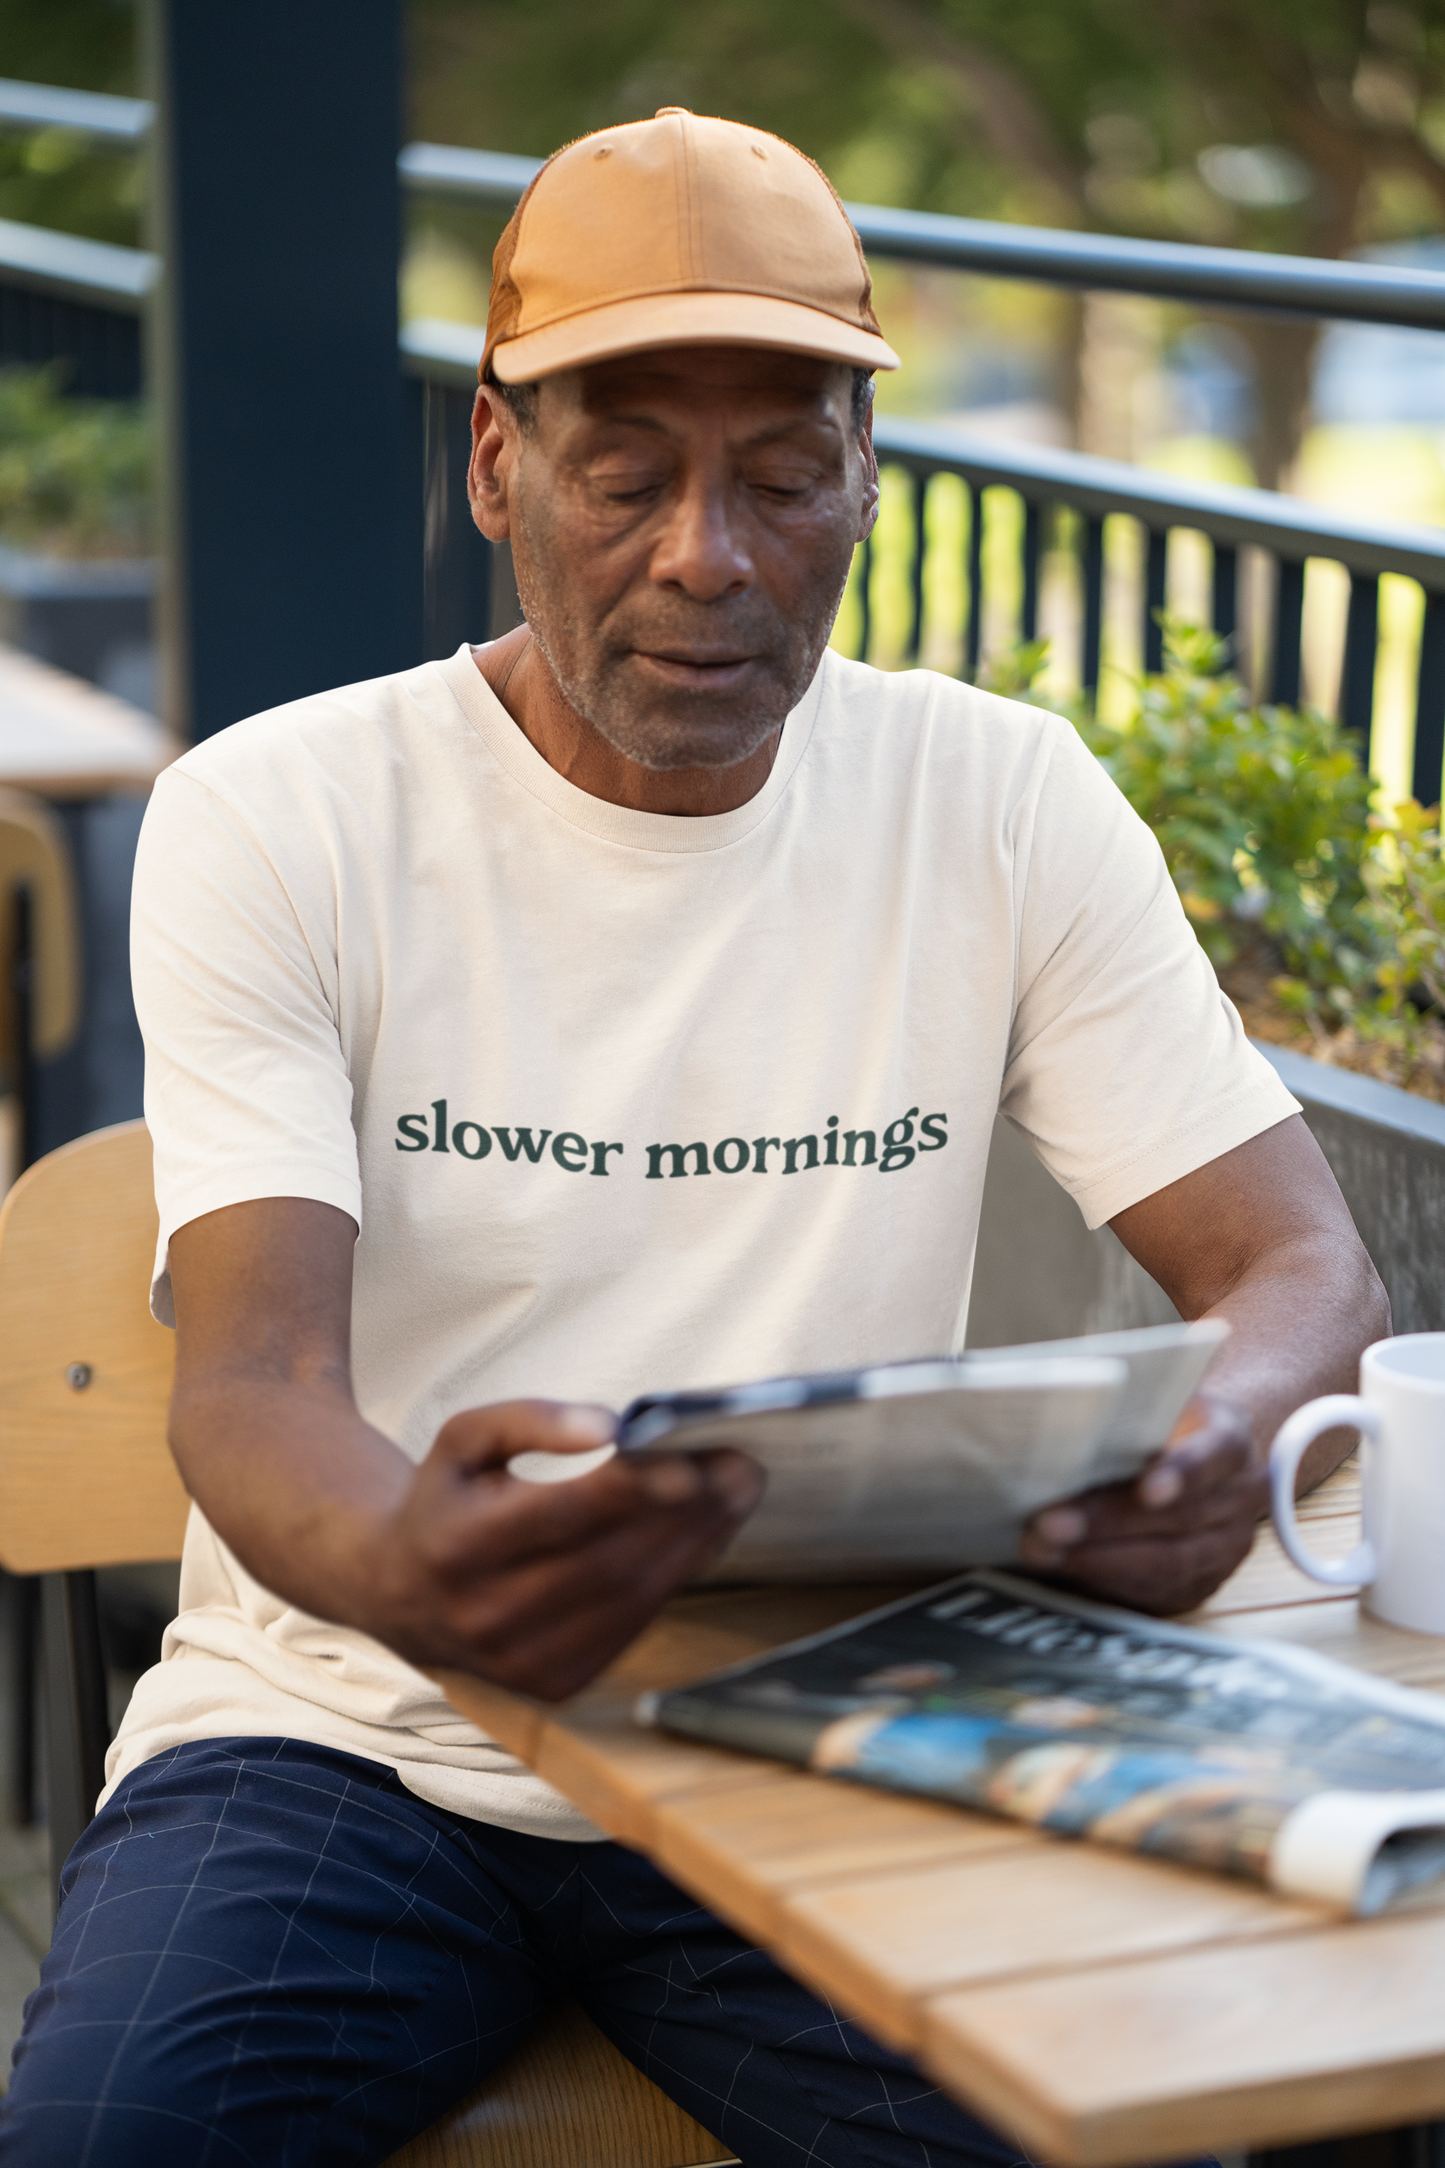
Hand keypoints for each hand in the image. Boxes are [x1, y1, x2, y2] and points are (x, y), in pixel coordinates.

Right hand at [364, 1399, 763, 1699]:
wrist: (400, 1593)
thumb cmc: (446, 1501)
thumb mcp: (462, 1440)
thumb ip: (529, 1419)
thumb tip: (608, 1423)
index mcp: (458, 1547)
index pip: (560, 1516)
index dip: (631, 1491)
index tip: (692, 1462)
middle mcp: (487, 1614)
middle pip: (609, 1560)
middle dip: (685, 1513)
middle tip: (741, 1468)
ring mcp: (522, 1661)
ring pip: (630, 1599)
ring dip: (694, 1545)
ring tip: (735, 1495)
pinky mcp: (553, 1684)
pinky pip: (631, 1628)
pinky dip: (673, 1580)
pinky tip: (701, 1537)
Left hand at [1017, 1390, 1265, 1614]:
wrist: (1197, 1457)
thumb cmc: (1161, 1423)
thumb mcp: (1155, 1402)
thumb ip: (1123, 1411)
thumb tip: (1057, 1420)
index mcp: (1231, 1442)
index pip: (1215, 1456)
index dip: (1184, 1473)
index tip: (1147, 1488)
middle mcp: (1239, 1500)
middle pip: (1179, 1519)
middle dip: (1108, 1525)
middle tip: (1047, 1524)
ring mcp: (1225, 1550)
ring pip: (1167, 1565)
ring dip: (1097, 1561)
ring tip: (1042, 1551)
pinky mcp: (1200, 1586)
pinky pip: (1154, 1596)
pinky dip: (1103, 1584)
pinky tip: (1060, 1570)